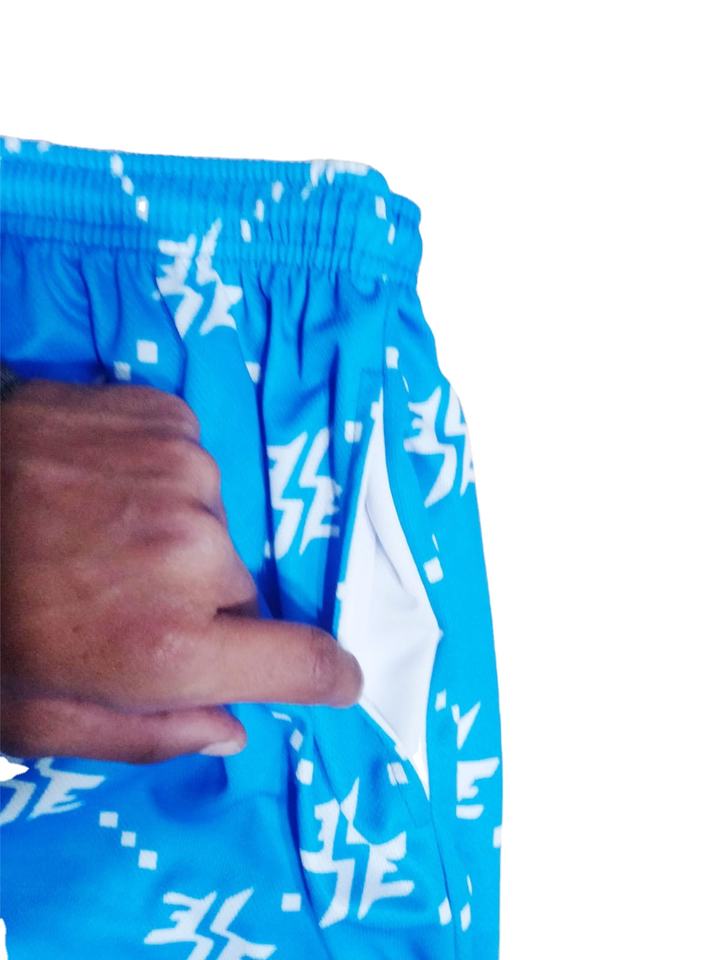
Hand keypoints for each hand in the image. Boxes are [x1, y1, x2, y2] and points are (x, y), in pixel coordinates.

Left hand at [0, 379, 362, 763]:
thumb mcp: (36, 718)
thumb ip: (148, 737)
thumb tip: (233, 729)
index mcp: (167, 645)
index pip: (300, 662)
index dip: (327, 676)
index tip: (337, 678)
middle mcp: (195, 553)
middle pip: (238, 594)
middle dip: (196, 606)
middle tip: (117, 596)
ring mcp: (185, 473)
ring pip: (212, 527)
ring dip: (172, 538)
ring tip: (92, 531)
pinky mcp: (167, 418)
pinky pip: (189, 467)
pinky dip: (157, 482)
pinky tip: (96, 482)